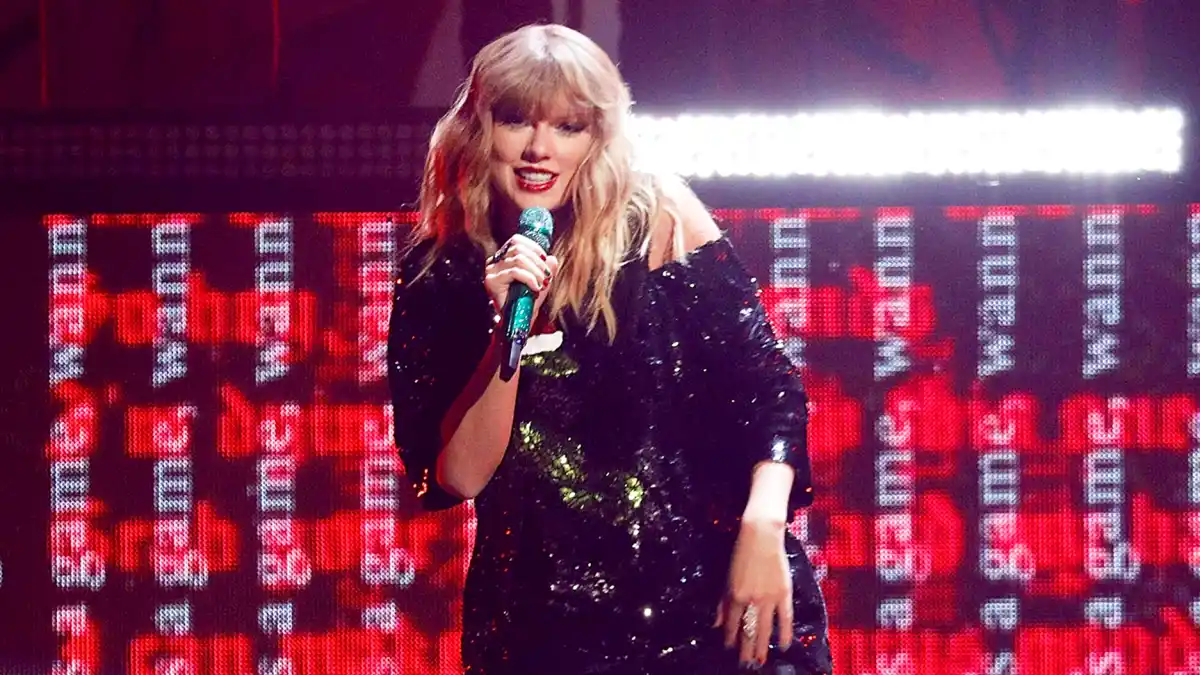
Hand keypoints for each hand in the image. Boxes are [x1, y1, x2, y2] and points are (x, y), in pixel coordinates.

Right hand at [483, 234, 558, 315]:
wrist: (520, 320)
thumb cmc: (528, 300)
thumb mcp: (541, 280)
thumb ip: (547, 267)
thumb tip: (552, 258)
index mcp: (503, 257)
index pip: (517, 240)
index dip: (533, 247)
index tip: (545, 259)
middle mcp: (495, 261)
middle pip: (519, 248)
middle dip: (537, 261)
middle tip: (547, 275)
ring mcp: (492, 271)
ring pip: (519, 259)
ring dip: (536, 270)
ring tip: (543, 282)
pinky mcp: (492, 281)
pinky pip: (515, 272)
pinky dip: (529, 278)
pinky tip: (536, 287)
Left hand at [714, 518, 793, 666]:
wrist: (761, 536)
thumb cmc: (741, 554)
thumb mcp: (727, 578)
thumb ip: (723, 603)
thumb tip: (717, 623)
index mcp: (735, 596)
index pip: (732, 624)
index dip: (730, 638)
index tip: (729, 648)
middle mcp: (751, 600)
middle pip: (748, 631)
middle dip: (745, 650)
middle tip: (744, 664)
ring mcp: (769, 599)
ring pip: (765, 629)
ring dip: (761, 646)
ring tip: (759, 661)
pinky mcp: (784, 594)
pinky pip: (785, 618)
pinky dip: (784, 633)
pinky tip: (782, 645)